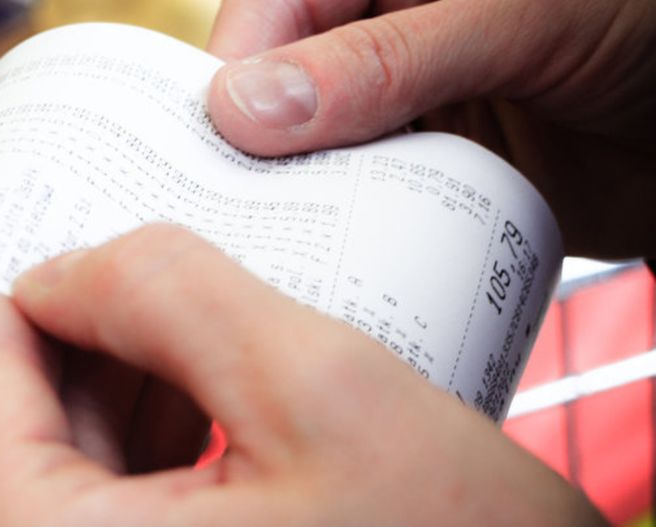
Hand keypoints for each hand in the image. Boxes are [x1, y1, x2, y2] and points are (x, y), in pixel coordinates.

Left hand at [0, 224, 603, 525]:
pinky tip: (208, 379)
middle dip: (80, 328)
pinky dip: (156, 427)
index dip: (10, 291)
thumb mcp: (325, 395)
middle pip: (18, 426)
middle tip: (136, 258)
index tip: (54, 233)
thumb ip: (174, 295)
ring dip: (123, 374)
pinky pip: (122, 497)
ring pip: (71, 459)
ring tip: (186, 310)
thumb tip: (69, 266)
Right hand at [205, 0, 655, 257]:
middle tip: (227, 209)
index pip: (275, 8)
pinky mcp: (425, 175)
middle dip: (254, 145)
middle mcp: (379, 35)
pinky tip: (339, 259)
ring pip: (313, 153)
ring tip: (274, 247)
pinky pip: (365, 203)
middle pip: (279, 88)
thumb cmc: (641, 22)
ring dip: (297, 197)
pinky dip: (350, 231)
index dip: (237, 68)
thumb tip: (253, 104)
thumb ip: (387, 58)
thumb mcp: (519, 17)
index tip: (216, 138)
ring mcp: (400, 109)